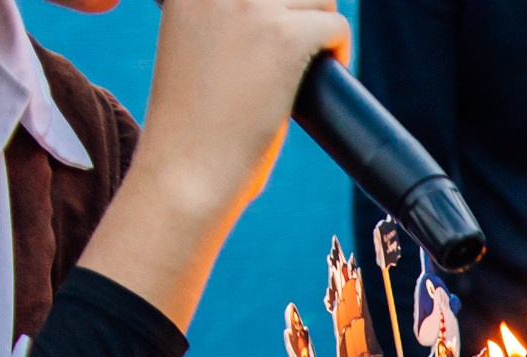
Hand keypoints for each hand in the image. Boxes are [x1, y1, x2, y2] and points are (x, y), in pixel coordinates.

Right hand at [80, 0, 352, 327]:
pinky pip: (335, 24)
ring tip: (315, 59)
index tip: (277, 35)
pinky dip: (340, 48)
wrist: (186, 171)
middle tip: (303, 46)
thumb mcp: (195, 51)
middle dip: (302, 9)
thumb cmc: (192, 125)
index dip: (277, 3)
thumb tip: (274, 16)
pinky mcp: (283, 37)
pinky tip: (331, 68)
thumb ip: (225, 24)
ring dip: (322, 26)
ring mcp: (249, 8)